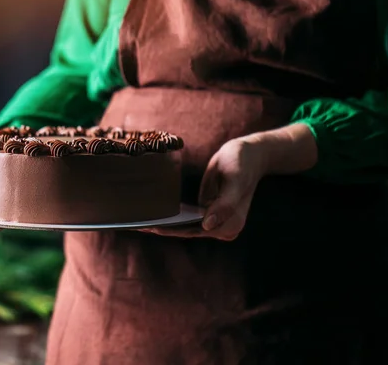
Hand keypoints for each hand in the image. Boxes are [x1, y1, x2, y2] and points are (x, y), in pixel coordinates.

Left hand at [142, 139, 265, 240]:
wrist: (250, 155)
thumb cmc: (242, 163)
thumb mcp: (235, 179)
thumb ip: (226, 204)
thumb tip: (208, 225)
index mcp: (230, 224)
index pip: (194, 231)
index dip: (172, 230)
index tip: (151, 227)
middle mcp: (222, 229)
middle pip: (187, 232)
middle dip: (162, 228)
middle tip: (136, 224)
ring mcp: (214, 222)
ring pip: (184, 228)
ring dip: (163, 225)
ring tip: (138, 221)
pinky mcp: (206, 214)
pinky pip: (185, 219)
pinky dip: (169, 217)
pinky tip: (151, 212)